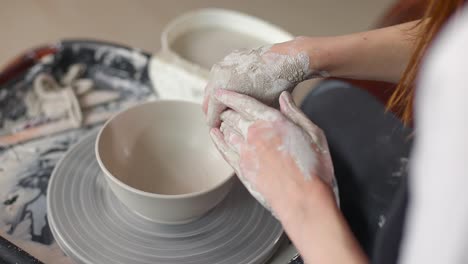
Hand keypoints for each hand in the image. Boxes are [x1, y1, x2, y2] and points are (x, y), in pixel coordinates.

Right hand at [203, 41, 324, 127]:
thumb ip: (240, 121)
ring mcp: (222, 64)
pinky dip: (226, 85)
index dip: (216, 129)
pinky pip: (223, 75)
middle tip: (224, 125)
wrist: (288, 60)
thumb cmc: (276, 88)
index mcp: (220, 90)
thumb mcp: (258, 111)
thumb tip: (232, 132)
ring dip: (219, 100)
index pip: (210, 117)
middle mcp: (216, 76)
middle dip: (215, 115)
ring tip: (232, 110)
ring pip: (213, 88)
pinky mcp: (230, 57)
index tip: (222, 136)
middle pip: (207, 103)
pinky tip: (240, 92)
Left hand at [209, 90, 337, 216]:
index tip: (220, 92)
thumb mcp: (314, 134)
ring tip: (221, 120)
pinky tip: (214, 136)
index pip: (244, 102)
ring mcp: (245, 153)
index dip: (229, 95)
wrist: (305, 201)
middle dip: (226, 110)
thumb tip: (284, 97)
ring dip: (223, 124)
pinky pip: (223, 150)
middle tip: (223, 107)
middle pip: (232, 116)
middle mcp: (255, 134)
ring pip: (226, 132)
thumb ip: (296, 113)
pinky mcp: (242, 170)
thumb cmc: (314, 169)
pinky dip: (217, 140)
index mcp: (272, 121)